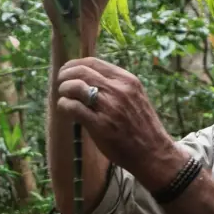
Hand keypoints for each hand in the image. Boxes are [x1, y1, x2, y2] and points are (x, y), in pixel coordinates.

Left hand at [55, 57, 180, 187]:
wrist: (153, 151)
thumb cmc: (143, 126)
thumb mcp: (135, 97)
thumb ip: (117, 86)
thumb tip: (90, 77)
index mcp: (128, 80)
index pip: (94, 62)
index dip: (75, 64)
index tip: (67, 70)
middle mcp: (119, 90)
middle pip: (81, 72)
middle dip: (65, 76)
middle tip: (60, 83)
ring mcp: (109, 107)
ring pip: (75, 87)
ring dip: (63, 90)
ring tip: (64, 97)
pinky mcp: (100, 125)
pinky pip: (73, 107)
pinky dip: (64, 106)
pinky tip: (66, 110)